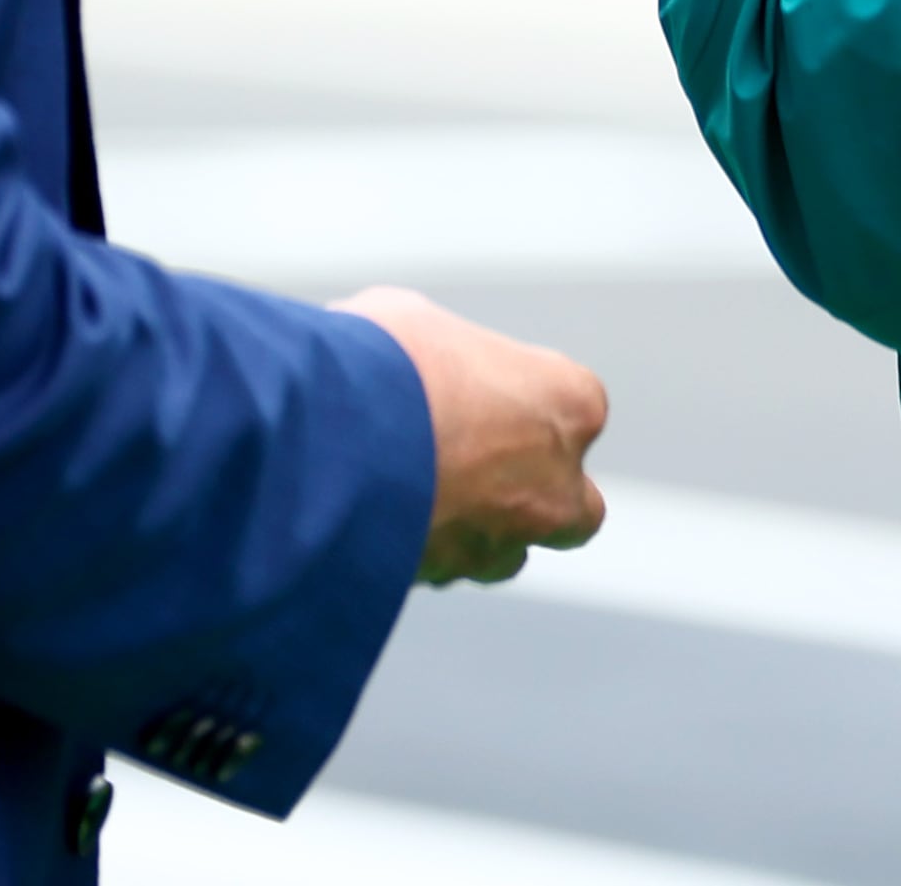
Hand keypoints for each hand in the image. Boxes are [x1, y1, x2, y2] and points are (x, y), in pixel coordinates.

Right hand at [331, 287, 608, 584]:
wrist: (329, 438)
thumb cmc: (386, 361)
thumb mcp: (417, 322)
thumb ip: (440, 354)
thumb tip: (404, 360)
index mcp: (570, 402)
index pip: (572, 404)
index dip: (517, 400)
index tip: (470, 391)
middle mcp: (557, 483)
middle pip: (570, 503)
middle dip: (531, 493)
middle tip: (471, 464)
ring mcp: (504, 540)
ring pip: (504, 551)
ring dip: (472, 532)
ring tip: (408, 492)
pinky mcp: (447, 578)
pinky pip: (441, 570)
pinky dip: (417, 552)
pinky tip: (373, 515)